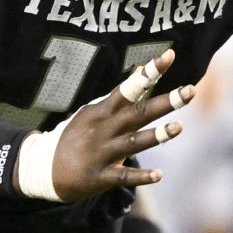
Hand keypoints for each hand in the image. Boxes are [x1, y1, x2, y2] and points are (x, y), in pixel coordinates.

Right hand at [15, 49, 195, 201]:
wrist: (42, 169)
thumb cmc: (74, 138)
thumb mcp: (92, 113)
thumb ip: (118, 99)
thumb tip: (142, 74)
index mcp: (102, 111)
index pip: (129, 87)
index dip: (149, 72)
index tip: (169, 55)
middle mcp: (103, 129)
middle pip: (138, 112)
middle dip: (165, 101)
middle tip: (190, 90)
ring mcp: (101, 152)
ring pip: (133, 142)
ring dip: (156, 135)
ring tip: (178, 127)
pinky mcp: (99, 177)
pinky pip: (123, 176)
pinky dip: (141, 176)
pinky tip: (159, 175)